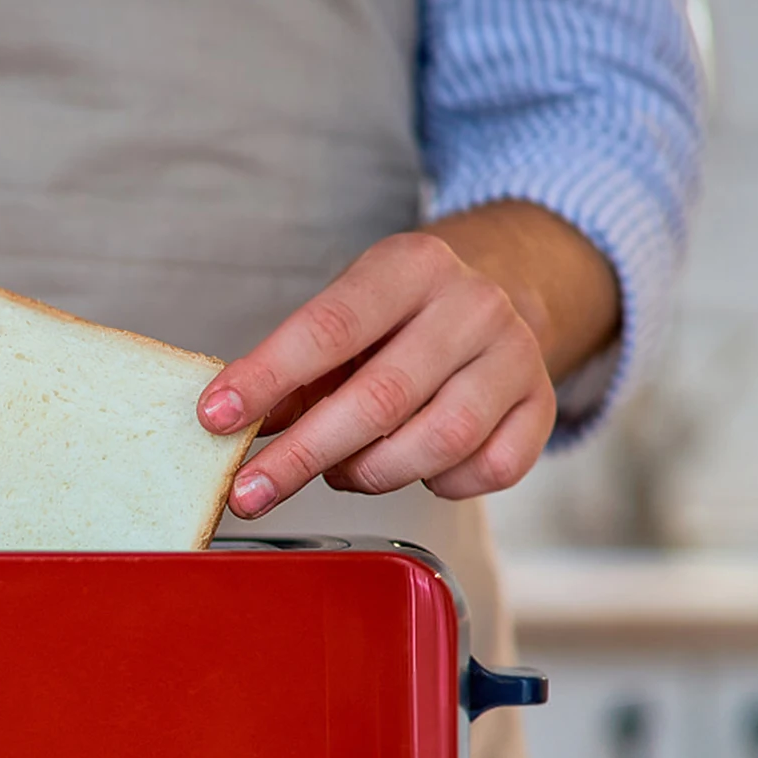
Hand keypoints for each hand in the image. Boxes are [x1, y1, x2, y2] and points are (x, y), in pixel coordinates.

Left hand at [196, 203, 619, 517]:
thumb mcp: (343, 318)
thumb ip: (290, 374)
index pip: (329, 326)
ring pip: (437, 442)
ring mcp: (516, 357)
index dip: (268, 376)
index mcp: (410, 267)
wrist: (504, 291)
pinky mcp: (542, 407)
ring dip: (370, 473)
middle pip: (380, 397)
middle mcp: (472, 306)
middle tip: (250, 490)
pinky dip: (439, 483)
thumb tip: (227, 426)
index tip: (216, 417)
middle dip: (304, 454)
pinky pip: (487, 470)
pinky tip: (413, 467)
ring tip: (339, 470)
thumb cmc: (400, 319)